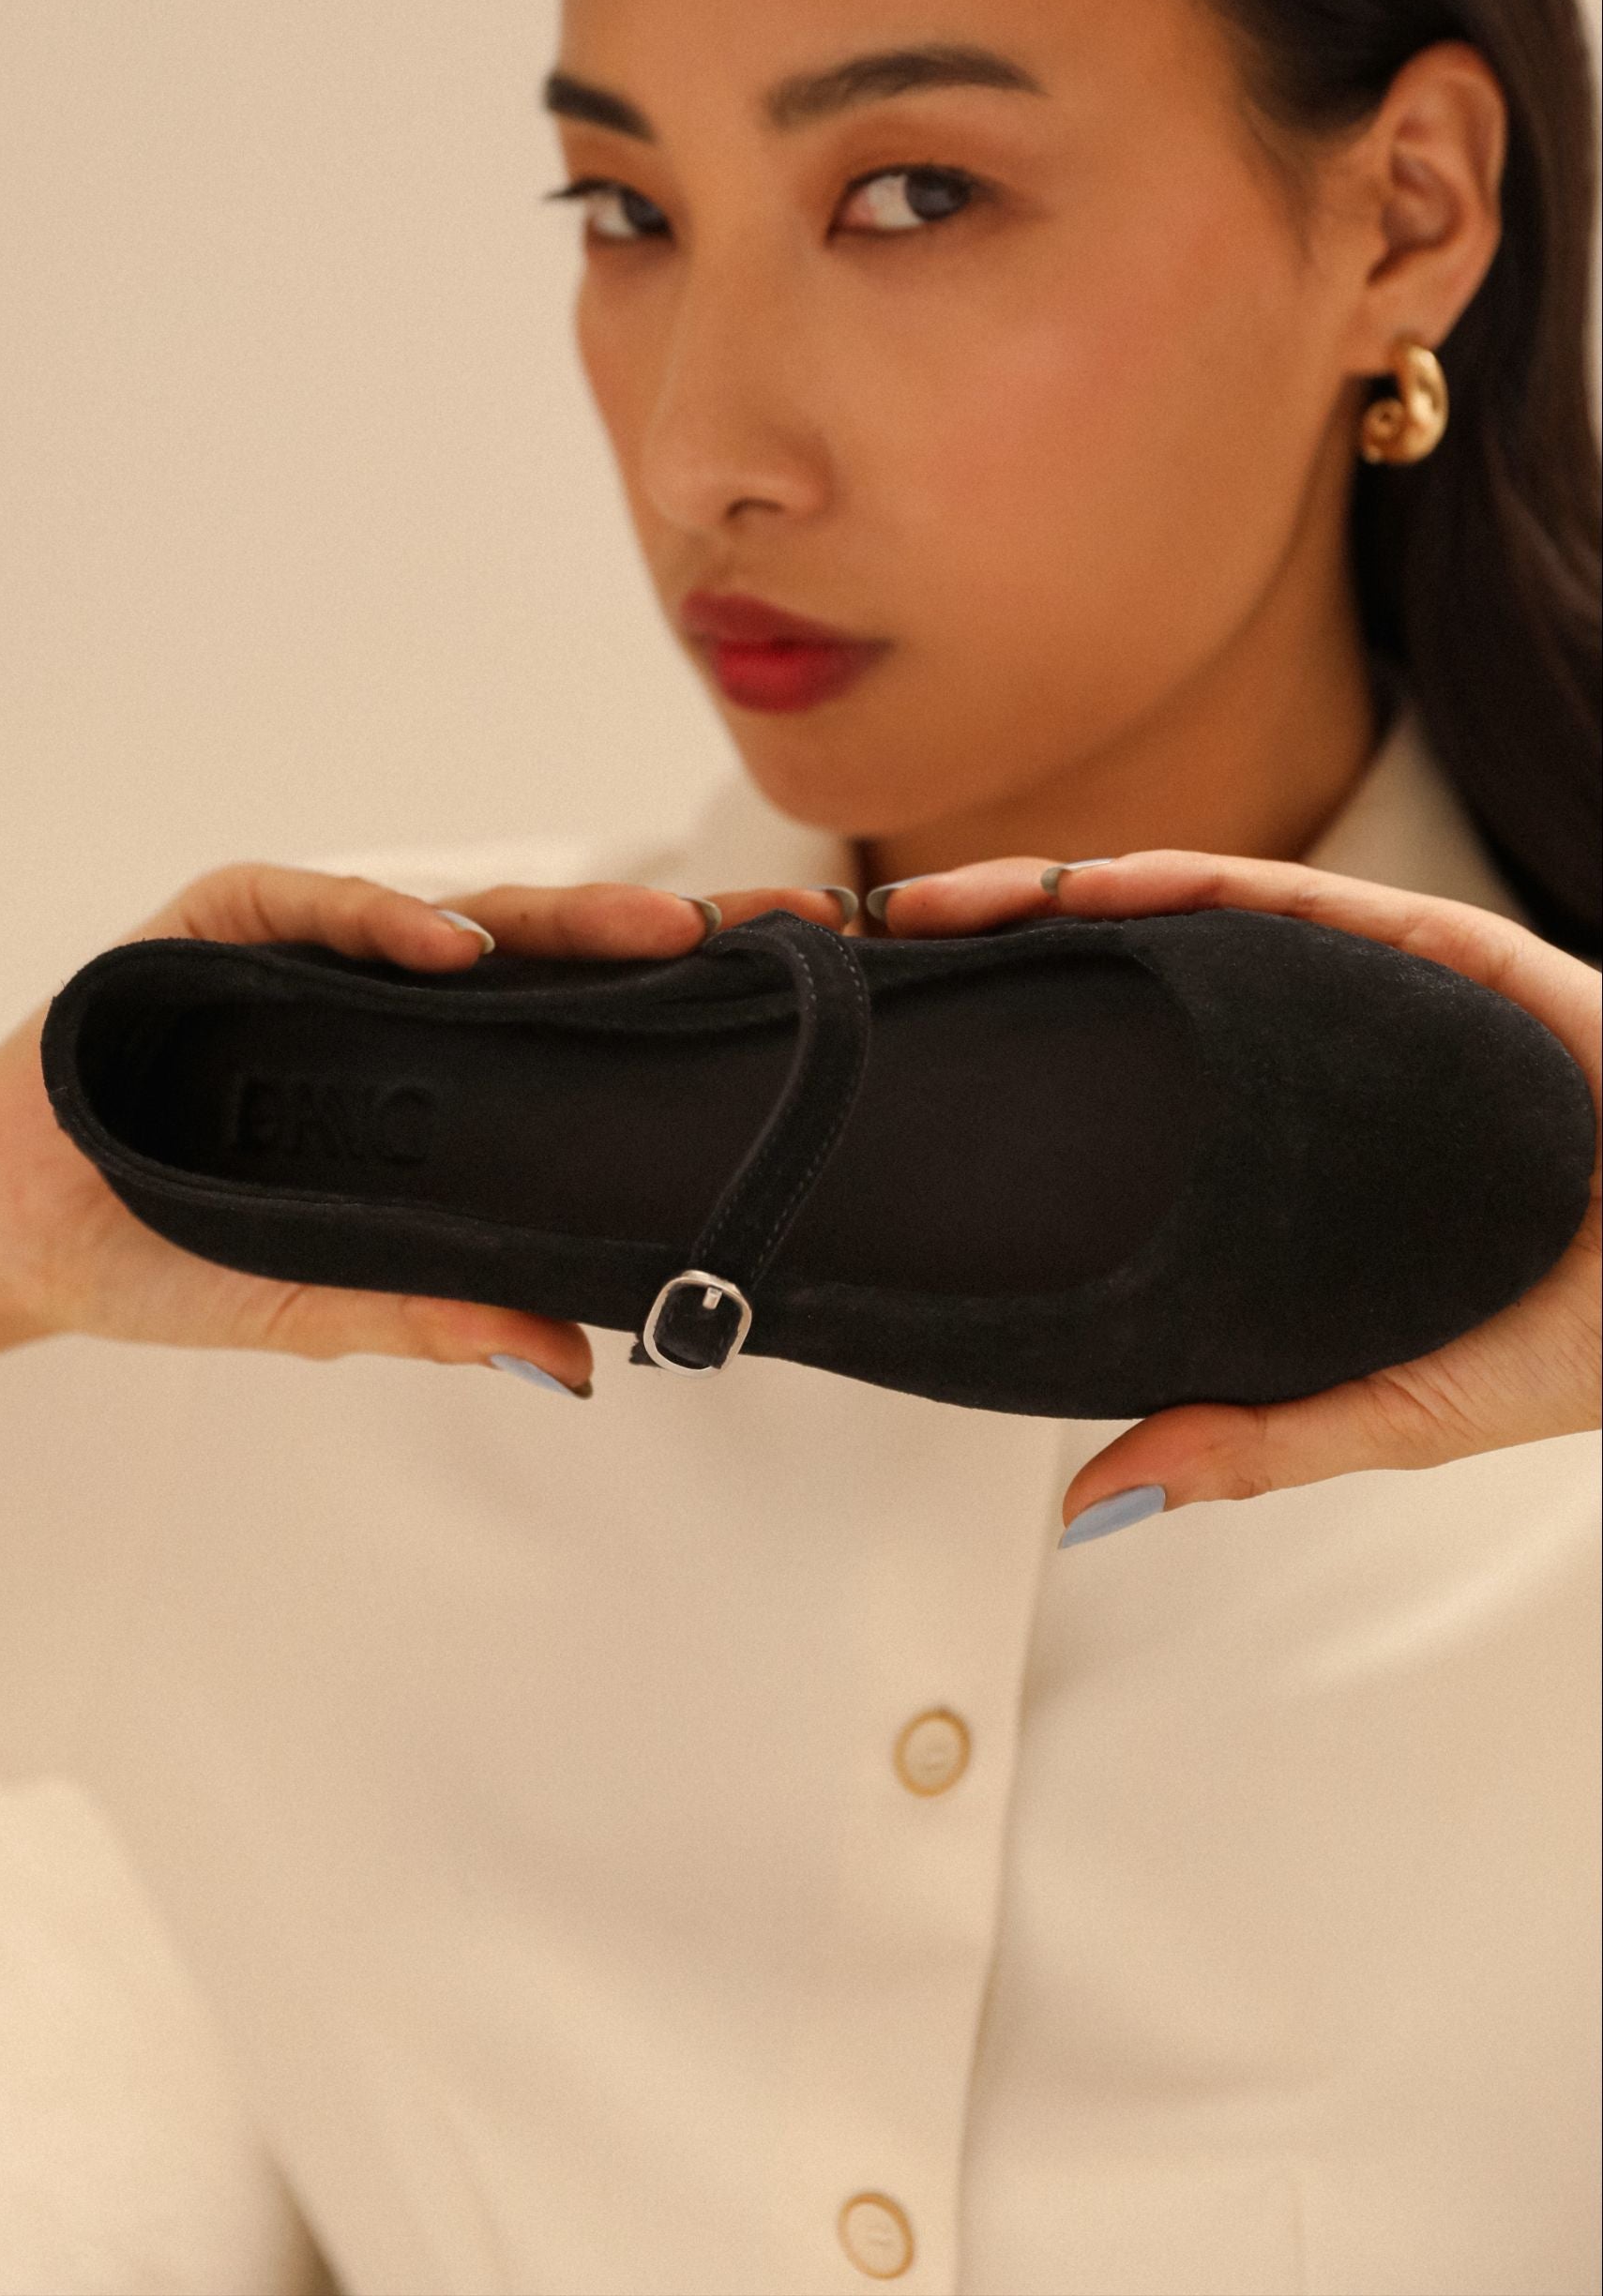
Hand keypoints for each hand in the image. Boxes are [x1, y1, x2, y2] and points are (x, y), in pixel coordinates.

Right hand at [0, 864, 851, 1397]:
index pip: (583, 1026)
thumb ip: (436, 1313)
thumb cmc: (176, 1252)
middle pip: (556, 954)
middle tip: (796, 925)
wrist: (17, 1225)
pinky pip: (312, 906)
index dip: (687, 1010)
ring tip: (666, 931)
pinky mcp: (219, 925)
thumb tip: (582, 1362)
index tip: (809, 999)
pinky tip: (456, 946)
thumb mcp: (324, 1298)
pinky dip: (383, 918)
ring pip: (457, 915)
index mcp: (436, 1076)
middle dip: (674, 935)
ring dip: (566, 918)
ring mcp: (310, 955)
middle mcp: (392, 999)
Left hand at [872, 852, 1600, 1532]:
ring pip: (1175, 926)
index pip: (1125, 1097)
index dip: (1013, 1073)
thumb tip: (1095, 1503)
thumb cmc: (1584, 1338)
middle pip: (1120, 993)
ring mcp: (1359, 997)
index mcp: (1286, 1156)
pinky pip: (1283, 901)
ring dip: (1045, 903)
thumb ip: (1254, 1442)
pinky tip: (1084, 885)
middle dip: (992, 968)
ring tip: (921, 910)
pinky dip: (1177, 884)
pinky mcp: (1426, 948)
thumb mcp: (1392, 1408)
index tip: (895, 1074)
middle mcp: (1306, 1063)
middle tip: (858, 972)